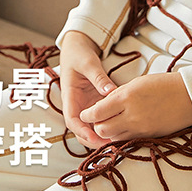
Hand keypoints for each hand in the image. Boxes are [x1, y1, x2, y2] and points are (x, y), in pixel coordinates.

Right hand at [58, 31, 117, 147]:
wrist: (78, 47)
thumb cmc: (79, 54)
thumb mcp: (88, 63)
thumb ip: (98, 77)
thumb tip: (110, 91)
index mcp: (70, 97)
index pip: (72, 120)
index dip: (82, 132)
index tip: (95, 138)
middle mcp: (77, 104)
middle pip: (81, 129)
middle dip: (93, 139)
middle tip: (111, 143)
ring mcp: (86, 105)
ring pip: (91, 126)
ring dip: (101, 134)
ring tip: (118, 139)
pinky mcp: (94, 102)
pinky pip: (100, 116)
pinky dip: (108, 123)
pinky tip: (121, 126)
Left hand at [79, 71, 191, 141]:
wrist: (190, 96)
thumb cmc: (164, 84)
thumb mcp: (138, 82)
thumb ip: (119, 94)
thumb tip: (104, 104)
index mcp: (126, 97)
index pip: (97, 112)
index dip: (87, 115)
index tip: (85, 113)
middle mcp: (131, 115)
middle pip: (101, 130)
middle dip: (95, 126)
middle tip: (97, 119)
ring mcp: (140, 128)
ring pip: (112, 138)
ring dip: (107, 133)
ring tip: (108, 124)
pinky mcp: (147, 137)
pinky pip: (126, 140)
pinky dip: (120, 136)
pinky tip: (122, 128)